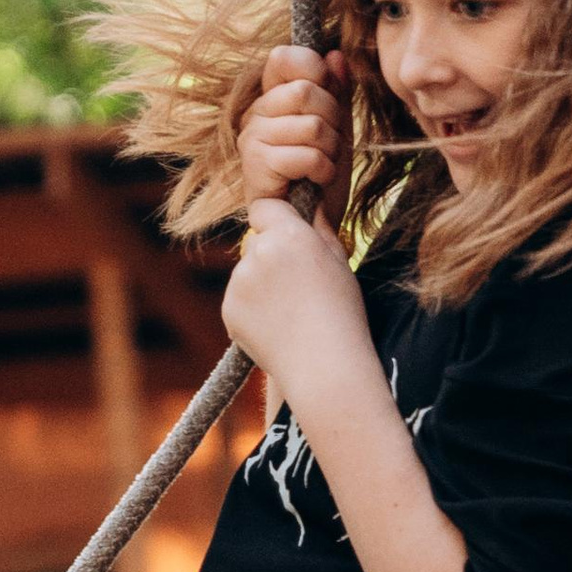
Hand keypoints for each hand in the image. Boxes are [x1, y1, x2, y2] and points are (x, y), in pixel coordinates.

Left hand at [220, 191, 366, 384]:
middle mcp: (259, 252)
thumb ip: (319, 229)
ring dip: (262, 285)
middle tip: (299, 286)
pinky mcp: (229, 309)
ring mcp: (240, 282)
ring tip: (291, 312)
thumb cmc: (342, 314)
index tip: (287, 236)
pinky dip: (252, 310)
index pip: (265, 208)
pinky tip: (277, 327)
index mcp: (289, 235)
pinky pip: (239, 300)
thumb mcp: (340, 262)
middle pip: (257, 242)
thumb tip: (311, 205)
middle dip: (272, 255)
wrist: (324, 366)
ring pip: (247, 272)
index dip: (276, 221)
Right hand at [235, 44, 344, 209]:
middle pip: (306, 91)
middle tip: (329, 144)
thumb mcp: (337, 127)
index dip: (314, 69)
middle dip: (332, 120)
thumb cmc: (320, 175)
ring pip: (312, 126)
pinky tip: (315, 181)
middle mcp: (256, 113)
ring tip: (321, 165)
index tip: (327, 92)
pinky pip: (307, 156)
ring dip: (330, 150)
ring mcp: (253, 138)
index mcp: (272, 97)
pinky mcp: (256, 166)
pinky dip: (323, 171)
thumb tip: (335, 55)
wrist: (312, 225)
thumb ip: (336, 91)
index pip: (284, 57)